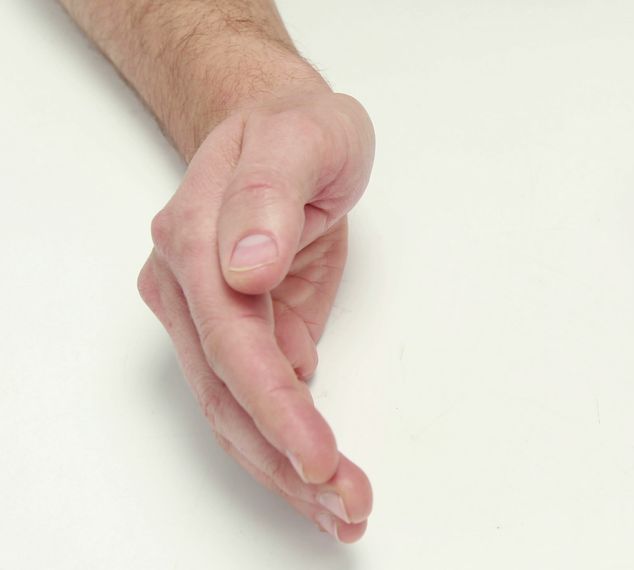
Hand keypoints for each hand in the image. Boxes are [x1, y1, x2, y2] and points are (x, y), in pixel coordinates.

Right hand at [137, 89, 375, 541]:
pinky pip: (256, 396)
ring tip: (343, 510)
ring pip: (237, 410)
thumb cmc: (295, 128)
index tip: (318, 453)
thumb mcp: (303, 139)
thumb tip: (242, 268)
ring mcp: (207, 315)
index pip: (230, 342)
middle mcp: (189, 288)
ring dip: (287, 467)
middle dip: (286, 459)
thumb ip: (269, 198)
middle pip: (228, 395)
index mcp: (195, 241)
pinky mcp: (238, 330)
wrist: (280, 125)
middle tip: (347, 505)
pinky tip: (324, 475)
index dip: (274, 405)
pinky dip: (289, 440)